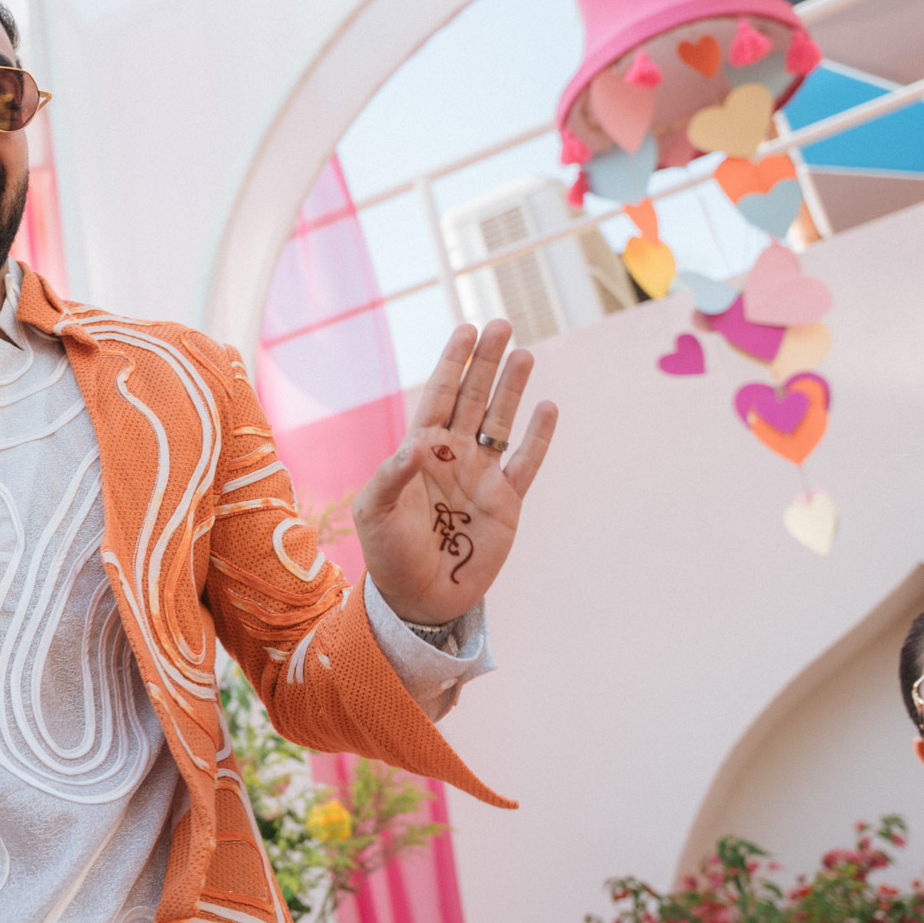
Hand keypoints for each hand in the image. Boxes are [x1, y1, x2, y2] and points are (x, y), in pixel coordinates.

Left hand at [352, 320, 557, 625]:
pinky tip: (547, 408)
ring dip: (512, 389)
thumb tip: (419, 444)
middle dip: (486, 363)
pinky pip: (525, 463)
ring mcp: (481, 477)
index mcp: (419, 451)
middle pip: (474, 399)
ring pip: (501, 423)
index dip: (453, 364)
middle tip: (501, 326)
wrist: (418, 597)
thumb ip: (393, 474)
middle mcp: (453, 456)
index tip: (466, 329)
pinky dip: (537, 437)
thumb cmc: (389, 553)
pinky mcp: (506, 503)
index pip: (439, 396)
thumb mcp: (376, 511)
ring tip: (524, 354)